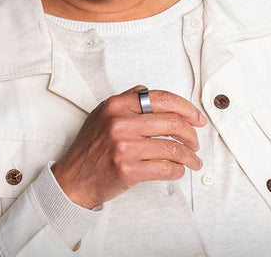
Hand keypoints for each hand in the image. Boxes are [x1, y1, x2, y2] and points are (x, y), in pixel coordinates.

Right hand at [51, 86, 206, 208]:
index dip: (187, 108)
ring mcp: (125, 147)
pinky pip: (166, 168)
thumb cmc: (90, 147)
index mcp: (118, 105)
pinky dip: (178, 171)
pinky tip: (179, 170)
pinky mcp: (129, 170)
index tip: (197, 117)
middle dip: (192, 134)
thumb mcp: (103, 113)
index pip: (163, 99)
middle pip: (173, 123)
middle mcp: (121, 123)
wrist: (73, 179)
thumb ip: (128, 99)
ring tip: (193, 160)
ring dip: (190, 156)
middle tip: (195, 141)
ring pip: (173, 149)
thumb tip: (151, 92)